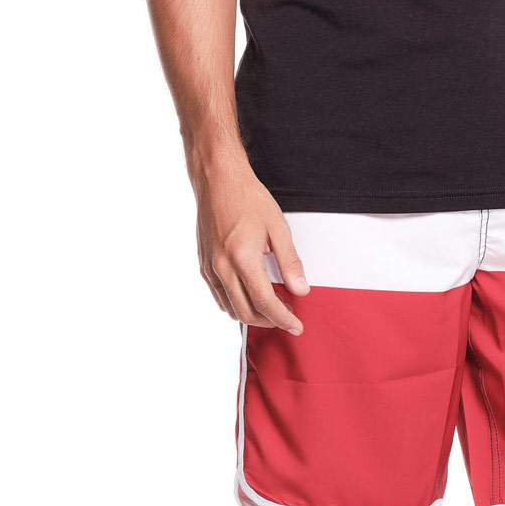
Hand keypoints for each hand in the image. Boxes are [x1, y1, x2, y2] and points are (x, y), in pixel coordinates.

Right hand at [191, 153, 310, 332]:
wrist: (218, 180)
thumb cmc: (248, 198)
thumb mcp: (277, 227)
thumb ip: (290, 261)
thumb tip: (300, 289)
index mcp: (242, 258)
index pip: (265, 303)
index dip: (283, 319)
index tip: (296, 325)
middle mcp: (222, 267)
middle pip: (245, 312)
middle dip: (269, 321)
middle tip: (288, 318)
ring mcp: (210, 267)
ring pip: (230, 308)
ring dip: (252, 315)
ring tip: (272, 307)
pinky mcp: (204, 264)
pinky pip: (219, 295)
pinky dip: (235, 304)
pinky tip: (250, 296)